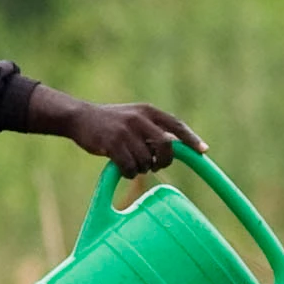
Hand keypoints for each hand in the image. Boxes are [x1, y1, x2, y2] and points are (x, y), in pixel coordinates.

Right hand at [39, 91, 200, 171]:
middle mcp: (140, 118)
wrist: (80, 118)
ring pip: (146, 160)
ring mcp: (126, 130)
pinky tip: (122, 168)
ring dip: (141, 168)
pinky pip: (129, 167)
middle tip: (156, 166)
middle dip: (164, 161)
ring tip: (131, 162)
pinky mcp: (112, 143)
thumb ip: (153, 129)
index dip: (191, 139)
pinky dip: (128, 172)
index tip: (203, 151)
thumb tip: (176, 145)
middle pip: (166, 147)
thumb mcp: (135, 119)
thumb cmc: (111, 122)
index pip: (176, 125)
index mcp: (148, 111)